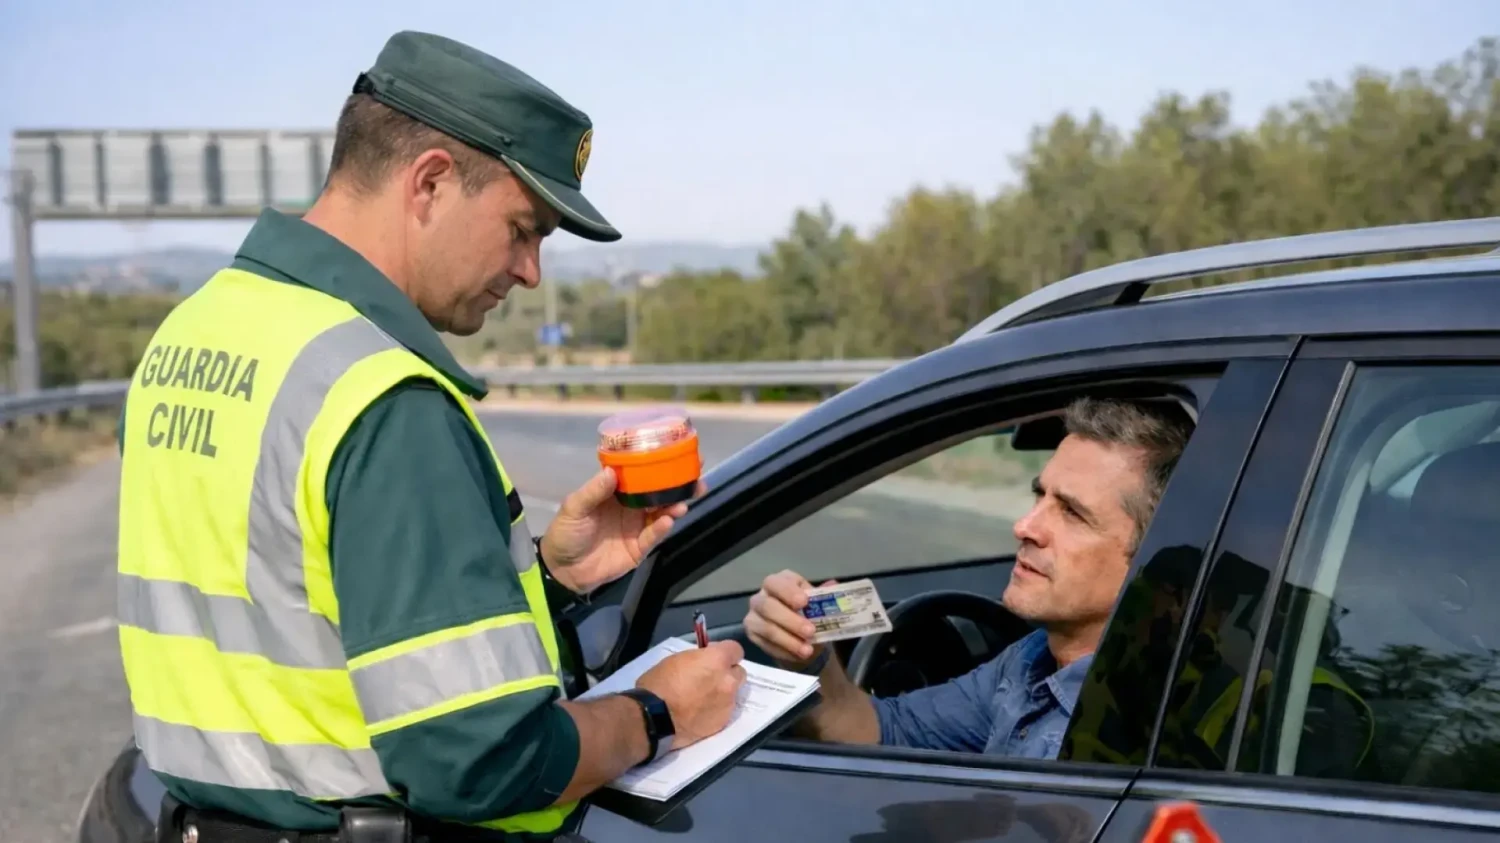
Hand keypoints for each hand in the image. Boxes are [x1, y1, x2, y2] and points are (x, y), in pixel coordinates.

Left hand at [540, 467, 705, 593]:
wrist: (562, 570)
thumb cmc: (566, 533)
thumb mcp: (574, 508)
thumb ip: (593, 491)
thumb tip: (612, 472)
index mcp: (616, 492)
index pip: (641, 474)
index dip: (659, 464)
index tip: (678, 454)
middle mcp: (631, 506)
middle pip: (659, 493)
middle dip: (679, 485)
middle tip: (696, 478)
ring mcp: (637, 527)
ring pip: (662, 513)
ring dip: (675, 506)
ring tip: (683, 501)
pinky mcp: (638, 548)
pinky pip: (653, 536)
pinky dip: (661, 528)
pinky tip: (668, 520)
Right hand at [637, 640, 746, 748]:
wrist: (654, 718)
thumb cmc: (660, 684)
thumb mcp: (678, 659)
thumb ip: (699, 659)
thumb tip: (704, 662)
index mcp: (717, 660)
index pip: (736, 649)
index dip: (725, 653)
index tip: (714, 658)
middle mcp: (728, 680)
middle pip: (739, 672)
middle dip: (727, 674)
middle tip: (710, 678)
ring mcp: (728, 703)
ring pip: (733, 694)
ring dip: (722, 693)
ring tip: (702, 699)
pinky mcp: (723, 722)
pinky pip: (725, 711)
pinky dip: (716, 710)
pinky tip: (700, 714)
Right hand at [744, 570, 836, 667]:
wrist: (801, 637)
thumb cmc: (809, 613)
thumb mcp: (818, 604)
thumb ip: (824, 595)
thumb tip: (833, 585)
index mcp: (779, 582)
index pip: (777, 582)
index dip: (788, 591)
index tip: (804, 602)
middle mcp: (762, 596)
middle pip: (768, 605)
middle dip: (790, 620)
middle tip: (810, 632)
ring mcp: (754, 615)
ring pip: (765, 627)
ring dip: (787, 640)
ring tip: (806, 650)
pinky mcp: (752, 634)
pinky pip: (765, 644)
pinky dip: (783, 651)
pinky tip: (797, 655)